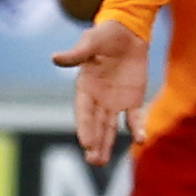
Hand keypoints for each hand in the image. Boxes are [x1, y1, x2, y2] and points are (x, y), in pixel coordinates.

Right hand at [54, 17, 149, 163]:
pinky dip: (137, 129)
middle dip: (95, 143)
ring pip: (111, 128)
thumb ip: (76, 53)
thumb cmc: (104, 35)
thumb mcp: (90, 41)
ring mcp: (116, 102)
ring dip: (108, 144)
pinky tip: (140, 140)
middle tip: (94, 162)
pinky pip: (135, 118)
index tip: (86, 143)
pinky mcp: (133, 100)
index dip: (85, 127)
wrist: (127, 32)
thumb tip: (55, 58)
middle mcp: (99, 99)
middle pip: (96, 125)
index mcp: (85, 87)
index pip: (84, 111)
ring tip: (101, 162)